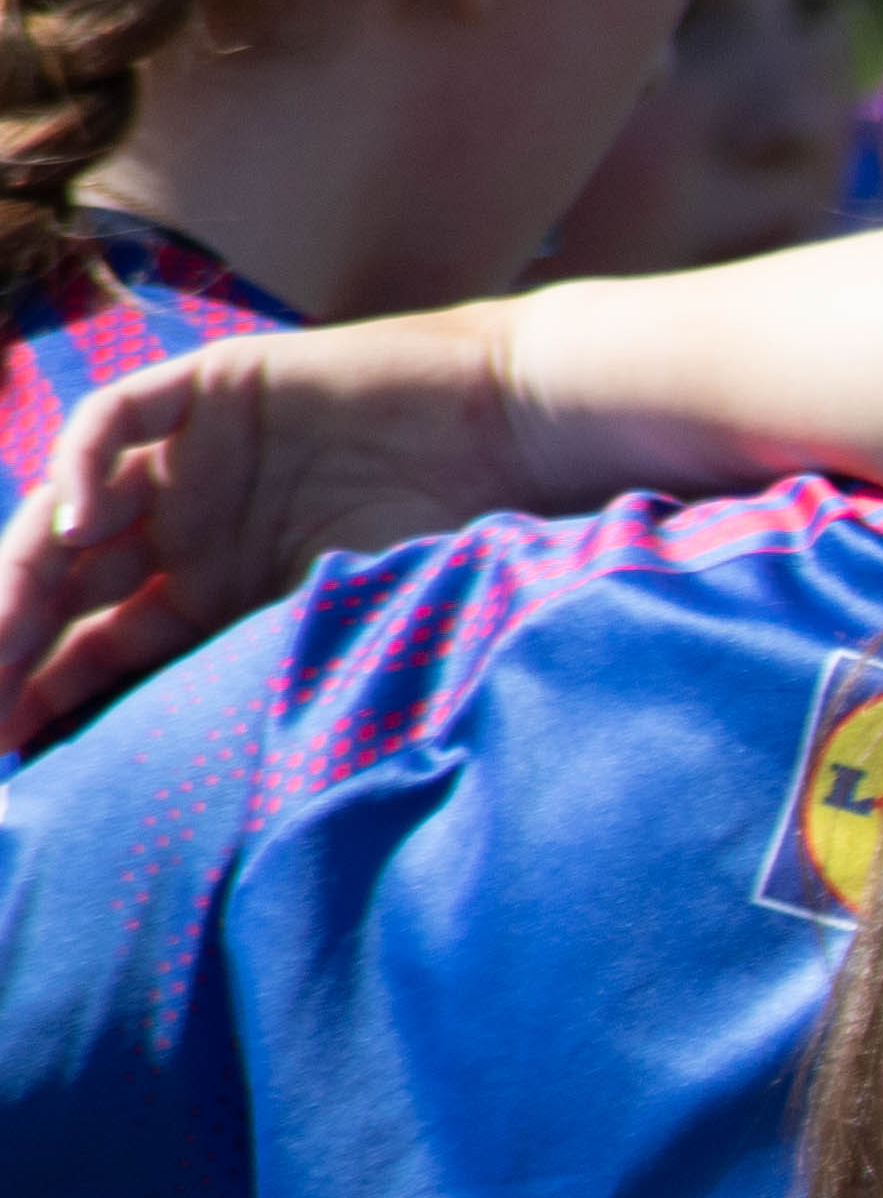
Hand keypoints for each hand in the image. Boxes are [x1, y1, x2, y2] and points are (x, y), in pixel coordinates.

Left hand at [0, 310, 548, 750]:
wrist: (516, 433)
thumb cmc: (455, 546)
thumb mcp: (348, 635)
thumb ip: (272, 680)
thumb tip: (222, 806)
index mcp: (210, 593)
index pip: (100, 646)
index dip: (47, 691)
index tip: (11, 748)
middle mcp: (182, 526)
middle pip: (65, 584)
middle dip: (15, 640)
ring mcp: (187, 458)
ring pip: (70, 508)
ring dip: (25, 568)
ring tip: (1, 627)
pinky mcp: (207, 391)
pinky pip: (117, 421)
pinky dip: (86, 466)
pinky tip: (81, 524)